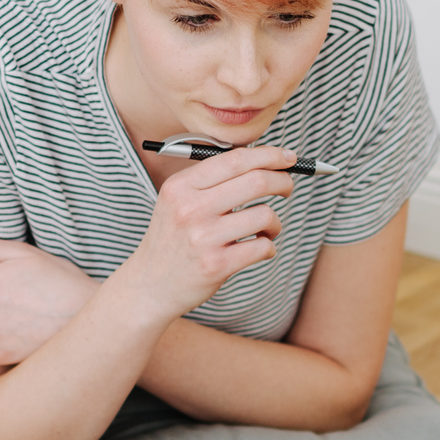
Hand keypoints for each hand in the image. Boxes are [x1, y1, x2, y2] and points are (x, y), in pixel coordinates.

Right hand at [113, 146, 292, 318]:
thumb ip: (212, 179)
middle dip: (283, 182)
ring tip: (267, 229)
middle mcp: (190, 208)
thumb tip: (263, 161)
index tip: (288, 158)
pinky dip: (269, 246)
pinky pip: (262, 246)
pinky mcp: (216, 265)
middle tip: (286, 189)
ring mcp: (203, 238)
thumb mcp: (177, 200)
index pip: (235, 159)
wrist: (150, 284)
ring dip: (275, 222)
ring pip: (265, 215)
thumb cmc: (173, 239)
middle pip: (256, 181)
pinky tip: (259, 249)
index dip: (269, 155)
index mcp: (181, 186)